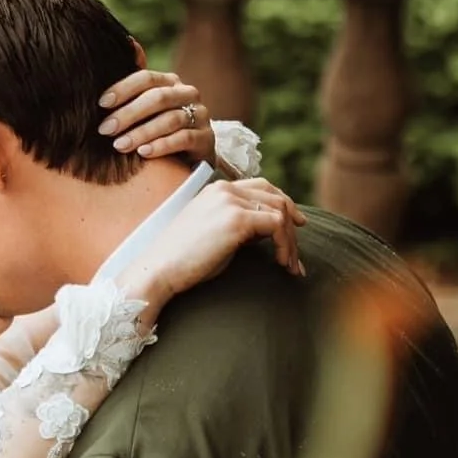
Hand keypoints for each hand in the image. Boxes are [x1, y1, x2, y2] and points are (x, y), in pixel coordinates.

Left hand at [98, 68, 215, 165]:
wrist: (192, 156)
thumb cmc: (160, 128)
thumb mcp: (146, 108)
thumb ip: (134, 88)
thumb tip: (122, 50)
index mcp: (170, 82)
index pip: (146, 78)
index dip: (123, 88)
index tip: (101, 103)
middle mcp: (187, 93)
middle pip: (158, 98)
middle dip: (129, 113)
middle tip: (105, 129)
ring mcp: (200, 115)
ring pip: (170, 119)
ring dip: (142, 133)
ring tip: (119, 145)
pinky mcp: (206, 138)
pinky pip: (184, 139)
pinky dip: (162, 146)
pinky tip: (143, 153)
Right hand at [120, 179, 305, 311]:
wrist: (158, 269)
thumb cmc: (182, 262)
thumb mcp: (213, 235)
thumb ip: (238, 226)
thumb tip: (266, 231)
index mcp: (216, 190)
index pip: (261, 187)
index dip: (283, 204)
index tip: (297, 224)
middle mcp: (225, 189)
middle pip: (275, 196)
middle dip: (292, 222)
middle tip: (298, 251)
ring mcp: (231, 201)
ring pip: (280, 211)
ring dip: (290, 240)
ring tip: (290, 265)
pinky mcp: (237, 219)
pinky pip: (276, 225)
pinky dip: (285, 244)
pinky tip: (282, 263)